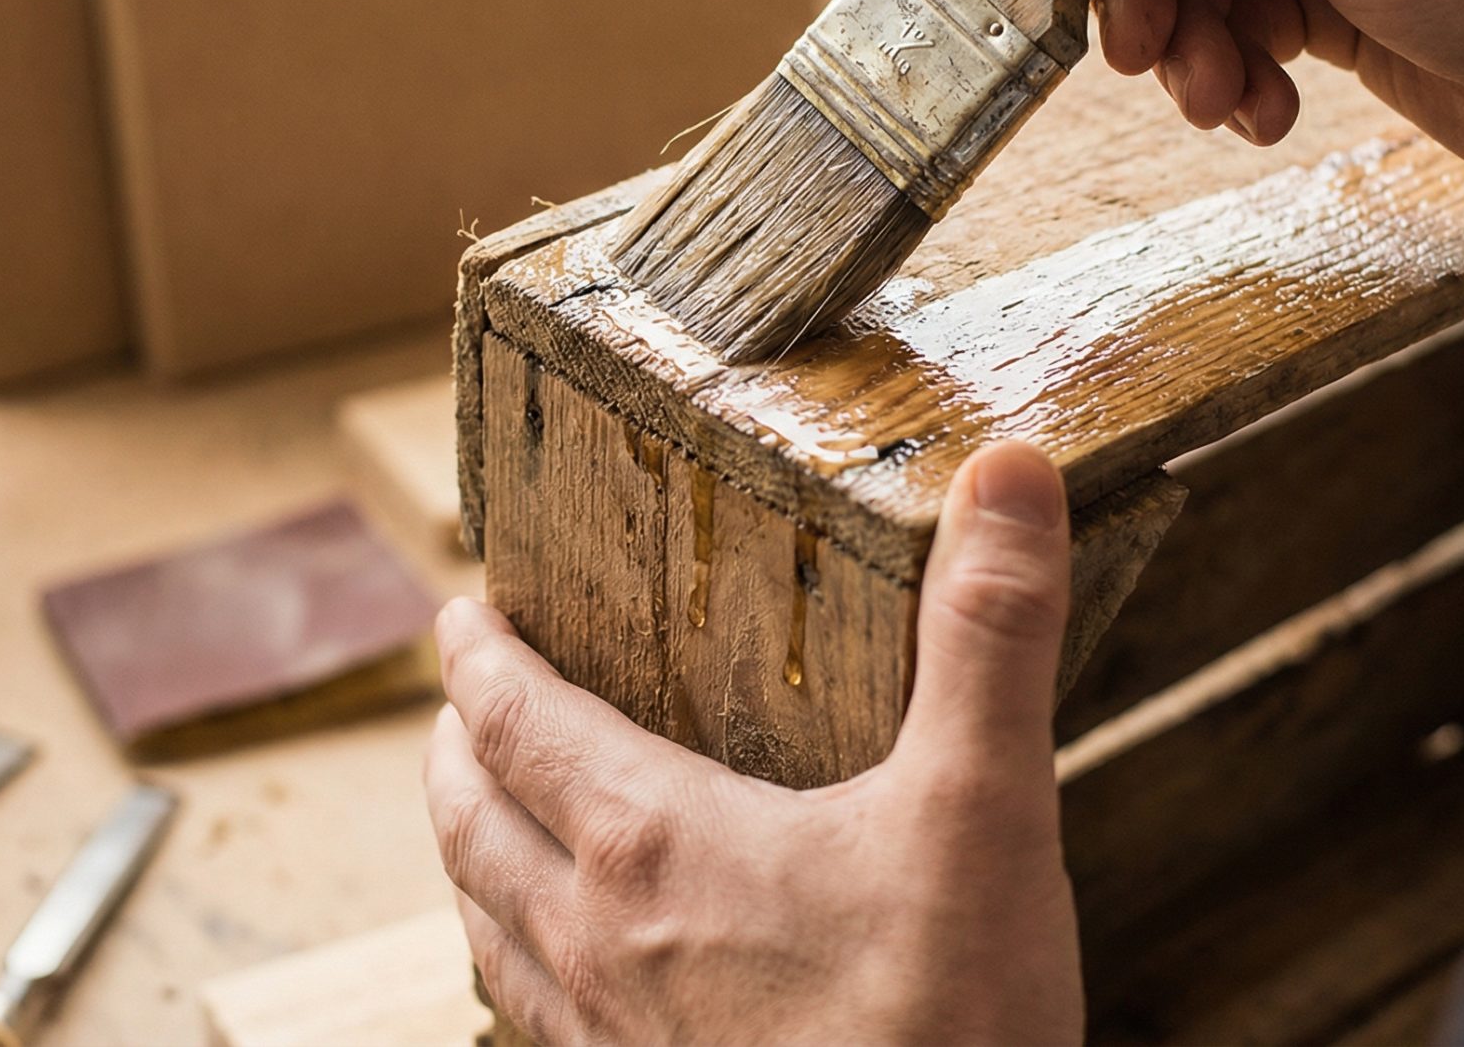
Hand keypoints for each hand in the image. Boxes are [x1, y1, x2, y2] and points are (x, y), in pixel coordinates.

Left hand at [424, 442, 1084, 1044]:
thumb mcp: (983, 809)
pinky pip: (537, 1019)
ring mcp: (609, 1037)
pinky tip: (568, 979)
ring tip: (483, 823)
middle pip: (469, 821)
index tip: (459, 613)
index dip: (476, 659)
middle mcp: (597, 937)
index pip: (515, 721)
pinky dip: (520, 964)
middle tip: (458, 705)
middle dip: (454, 750)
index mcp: (652, 841)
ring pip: (487, 926)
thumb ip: (988, 636)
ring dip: (469, 855)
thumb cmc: (945, 1026)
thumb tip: (1009, 473)